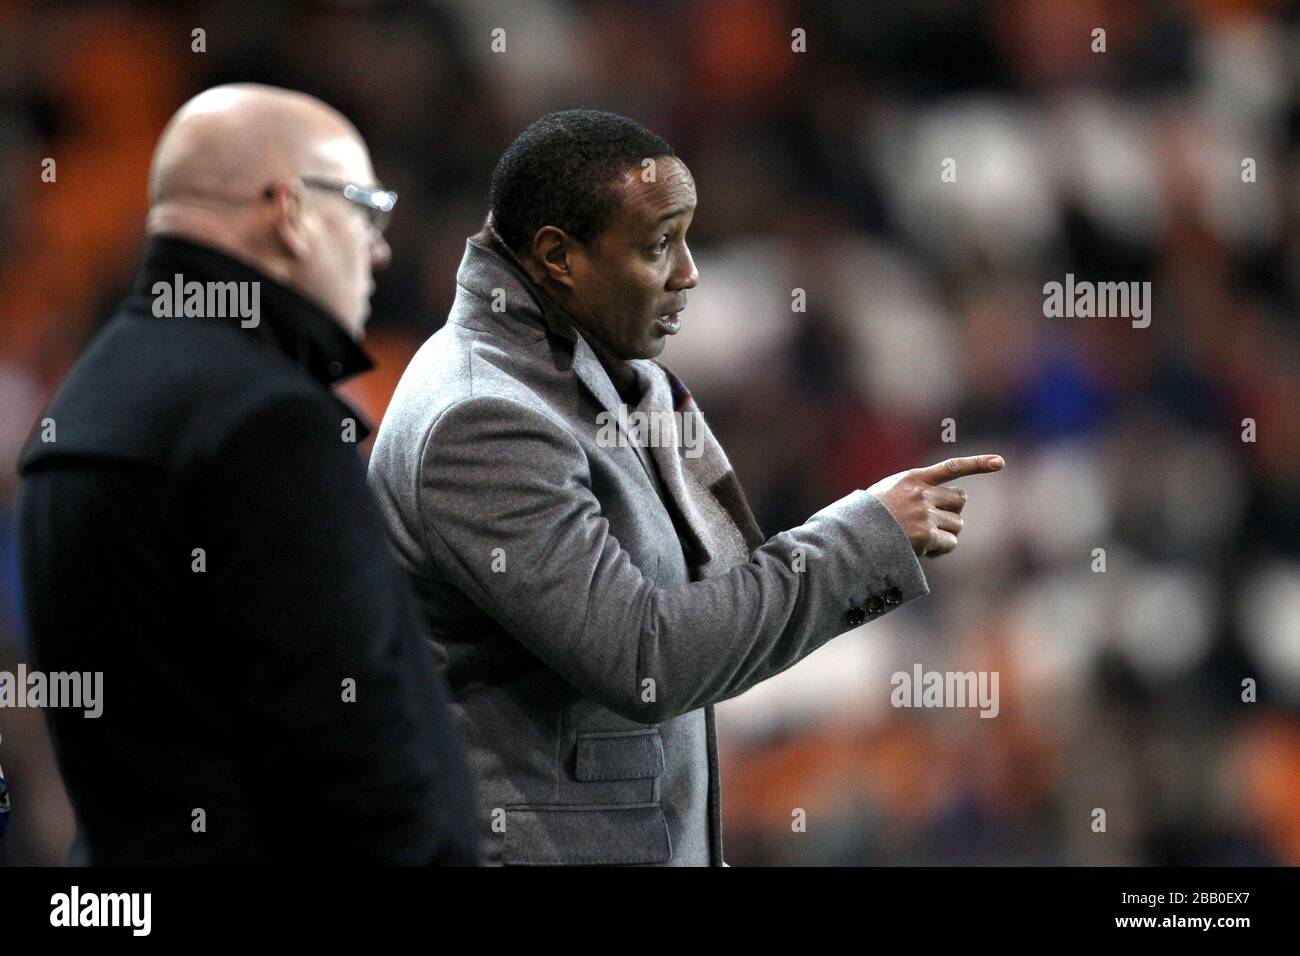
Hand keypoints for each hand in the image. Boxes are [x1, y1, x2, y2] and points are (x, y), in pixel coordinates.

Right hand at [866, 454, 1003, 557]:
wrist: (852, 535)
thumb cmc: (866, 516)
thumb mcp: (887, 493)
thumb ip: (914, 492)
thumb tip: (947, 505)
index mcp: (912, 478)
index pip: (952, 467)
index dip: (978, 464)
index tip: (1000, 462)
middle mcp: (922, 493)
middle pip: (960, 500)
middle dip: (951, 512)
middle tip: (933, 524)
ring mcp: (925, 514)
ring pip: (957, 523)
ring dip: (946, 532)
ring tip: (923, 539)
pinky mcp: (926, 535)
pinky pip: (949, 543)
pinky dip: (940, 549)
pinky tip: (923, 550)